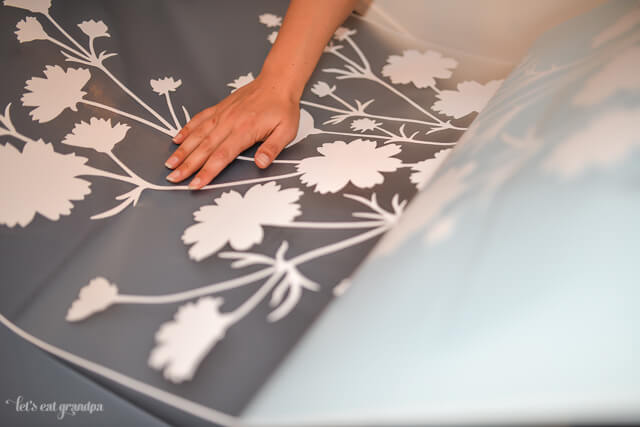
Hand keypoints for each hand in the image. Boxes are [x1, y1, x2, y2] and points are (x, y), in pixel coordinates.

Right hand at [165, 72, 300, 188]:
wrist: (277, 82)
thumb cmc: (283, 108)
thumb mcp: (286, 131)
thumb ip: (272, 148)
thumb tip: (261, 164)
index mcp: (244, 131)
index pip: (222, 156)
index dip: (207, 172)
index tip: (195, 184)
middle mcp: (228, 122)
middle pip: (204, 148)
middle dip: (187, 165)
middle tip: (173, 179)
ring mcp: (222, 114)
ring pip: (197, 135)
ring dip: (182, 150)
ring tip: (169, 163)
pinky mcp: (219, 108)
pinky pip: (199, 119)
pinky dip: (186, 129)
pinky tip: (176, 139)